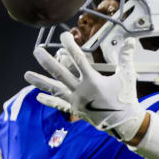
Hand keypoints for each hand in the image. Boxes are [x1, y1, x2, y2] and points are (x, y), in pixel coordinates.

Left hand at [24, 32, 145, 140]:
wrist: (124, 123)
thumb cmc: (126, 98)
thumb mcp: (128, 75)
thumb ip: (126, 57)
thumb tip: (131, 40)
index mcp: (93, 81)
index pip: (78, 59)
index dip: (70, 45)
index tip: (63, 35)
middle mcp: (81, 91)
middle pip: (60, 73)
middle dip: (46, 61)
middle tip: (37, 50)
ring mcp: (76, 101)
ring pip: (55, 89)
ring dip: (40, 82)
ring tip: (26, 74)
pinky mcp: (76, 110)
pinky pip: (59, 104)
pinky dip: (49, 100)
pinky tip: (38, 96)